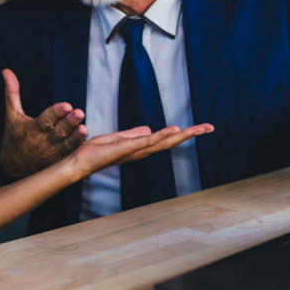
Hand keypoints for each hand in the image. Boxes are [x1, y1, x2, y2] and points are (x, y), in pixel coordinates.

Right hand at [0, 69, 87, 180]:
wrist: (12, 167)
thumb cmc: (14, 137)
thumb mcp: (12, 115)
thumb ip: (12, 93)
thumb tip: (6, 71)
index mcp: (32, 129)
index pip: (45, 120)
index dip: (55, 113)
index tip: (66, 105)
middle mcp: (43, 142)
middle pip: (58, 131)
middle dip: (69, 123)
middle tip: (79, 112)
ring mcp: (51, 153)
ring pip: (66, 145)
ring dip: (76, 137)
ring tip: (84, 128)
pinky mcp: (58, 162)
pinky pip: (69, 156)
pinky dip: (77, 150)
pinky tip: (86, 143)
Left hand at [64, 123, 214, 180]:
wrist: (79, 161)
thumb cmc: (94, 152)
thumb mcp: (117, 138)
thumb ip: (133, 134)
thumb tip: (149, 129)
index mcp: (141, 147)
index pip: (166, 139)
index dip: (184, 133)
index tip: (201, 127)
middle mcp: (142, 151)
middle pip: (171, 142)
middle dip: (191, 135)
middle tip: (210, 127)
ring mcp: (135, 151)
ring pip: (163, 142)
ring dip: (182, 135)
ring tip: (199, 128)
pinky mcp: (125, 149)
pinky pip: (146, 141)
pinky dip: (160, 136)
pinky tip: (173, 130)